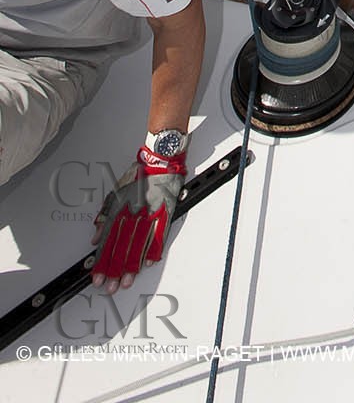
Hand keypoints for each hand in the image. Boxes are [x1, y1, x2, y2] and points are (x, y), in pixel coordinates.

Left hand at [91, 146, 185, 290]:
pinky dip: (153, 250)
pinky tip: (148, 263)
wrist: (160, 159)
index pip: (107, 242)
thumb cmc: (138, 175)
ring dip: (131, 266)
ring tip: (126, 282)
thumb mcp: (115, 193)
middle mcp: (133, 215)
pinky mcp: (165, 213)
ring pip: (138, 246)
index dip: (101, 262)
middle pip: (121, 248)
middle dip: (114, 270)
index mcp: (119, 210)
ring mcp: (150, 215)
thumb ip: (104, 217)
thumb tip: (95, 238)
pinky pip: (158, 235)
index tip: (97, 277)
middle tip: (110, 287)